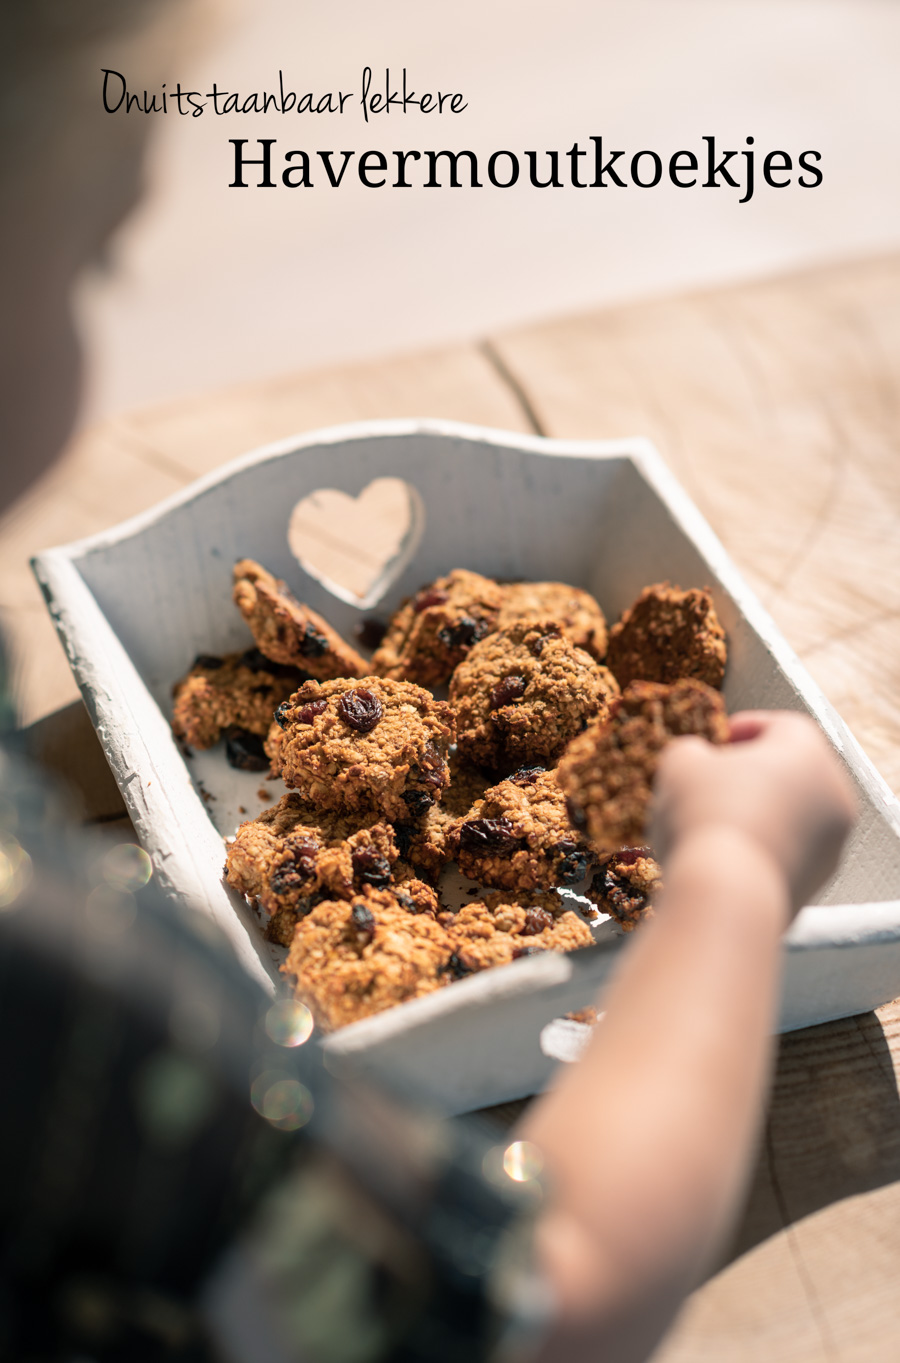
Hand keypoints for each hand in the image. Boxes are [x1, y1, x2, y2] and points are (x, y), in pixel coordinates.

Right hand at [650, 711, 855, 920]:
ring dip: (759, 814)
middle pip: (792, 772)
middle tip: (711, 783)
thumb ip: (692, 751)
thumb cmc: (705, 816)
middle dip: (752, 774)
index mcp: (808, 752)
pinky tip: (724, 858)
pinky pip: (788, 853)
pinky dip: (762, 849)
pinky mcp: (817, 884)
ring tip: (712, 825)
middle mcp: (833, 795)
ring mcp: (831, 844)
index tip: (716, 741)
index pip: (782, 726)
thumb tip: (696, 761)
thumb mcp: (681, 763)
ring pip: (792, 816)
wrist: (726, 897)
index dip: (744, 728)